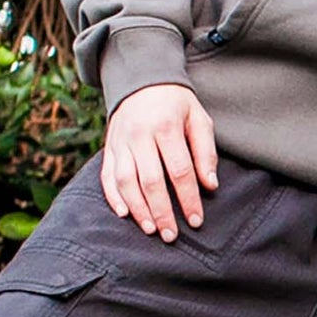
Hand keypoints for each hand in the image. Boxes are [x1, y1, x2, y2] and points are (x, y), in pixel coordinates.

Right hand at [101, 83, 218, 242]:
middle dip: (162, 211)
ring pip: (125, 181)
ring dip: (137, 208)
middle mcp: (139, 135)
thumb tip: (210, 185)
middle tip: (172, 235)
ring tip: (151, 229)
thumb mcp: (199, 119)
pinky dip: (113, 196)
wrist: (142, 80)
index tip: (196, 220)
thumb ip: (205, 152)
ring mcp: (120, 142)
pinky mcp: (108, 147)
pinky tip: (124, 214)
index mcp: (166, 127)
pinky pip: (106, 175)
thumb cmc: (177, 104)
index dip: (188, 198)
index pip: (179, 170)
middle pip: (150, 180)